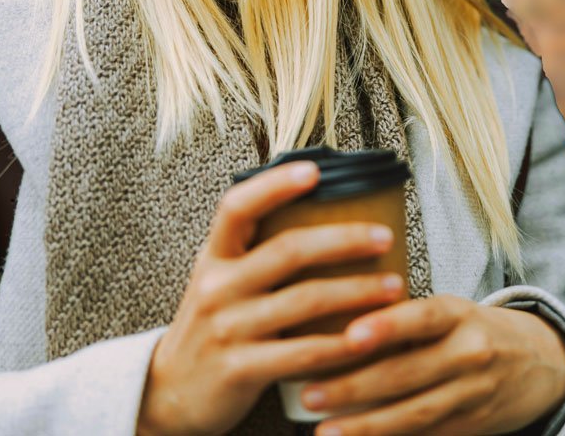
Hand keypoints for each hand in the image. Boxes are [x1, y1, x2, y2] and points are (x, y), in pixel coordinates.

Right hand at [136, 160, 404, 435]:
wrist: (170, 392)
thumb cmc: (212, 323)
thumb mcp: (220, 277)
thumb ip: (254, 249)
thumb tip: (318, 209)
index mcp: (214, 255)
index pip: (237, 207)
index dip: (274, 185)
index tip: (315, 171)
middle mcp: (218, 285)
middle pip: (288, 251)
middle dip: (344, 240)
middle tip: (385, 237)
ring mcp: (227, 328)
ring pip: (305, 301)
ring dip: (357, 292)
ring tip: (394, 286)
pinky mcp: (240, 370)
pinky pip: (302, 353)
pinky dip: (341, 345)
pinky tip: (369, 338)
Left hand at [298, 294, 564, 435]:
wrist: (544, 361)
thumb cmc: (474, 326)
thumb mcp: (450, 309)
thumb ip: (406, 317)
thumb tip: (338, 321)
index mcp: (459, 313)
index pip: (421, 317)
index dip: (386, 326)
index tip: (349, 335)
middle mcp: (469, 353)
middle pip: (408, 372)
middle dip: (354, 386)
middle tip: (309, 393)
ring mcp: (474, 394)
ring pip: (415, 413)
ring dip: (366, 425)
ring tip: (324, 431)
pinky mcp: (474, 426)